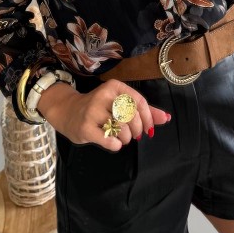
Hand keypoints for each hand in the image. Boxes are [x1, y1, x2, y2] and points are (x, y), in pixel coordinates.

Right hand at [38, 80, 170, 151]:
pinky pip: (109, 140)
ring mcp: (93, 111)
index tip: (149, 129)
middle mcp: (103, 96)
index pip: (139, 102)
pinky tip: (112, 142)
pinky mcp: (85, 127)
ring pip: (122, 129)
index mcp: (115, 87)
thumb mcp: (120, 104)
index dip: (148, 119)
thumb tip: (166, 118)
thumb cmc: (99, 108)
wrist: (67, 111)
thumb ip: (144, 110)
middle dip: (137, 130)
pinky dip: (115, 145)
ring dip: (126, 138)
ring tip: (121, 138)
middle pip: (132, 116)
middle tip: (133, 135)